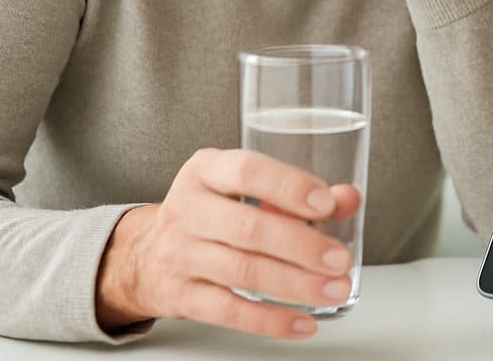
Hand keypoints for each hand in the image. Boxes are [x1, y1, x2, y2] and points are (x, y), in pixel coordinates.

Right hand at [95, 148, 361, 338]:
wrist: (144, 254)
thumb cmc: (211, 213)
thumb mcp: (243, 189)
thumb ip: (298, 193)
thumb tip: (347, 199)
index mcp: (206, 171)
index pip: (247, 172)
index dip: (289, 187)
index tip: (326, 203)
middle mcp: (187, 209)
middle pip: (248, 229)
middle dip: (301, 246)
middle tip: (339, 259)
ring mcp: (179, 254)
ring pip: (243, 272)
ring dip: (296, 285)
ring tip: (334, 290)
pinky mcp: (179, 296)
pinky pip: (229, 312)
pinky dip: (271, 320)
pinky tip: (304, 322)